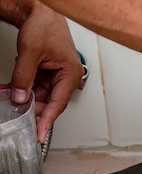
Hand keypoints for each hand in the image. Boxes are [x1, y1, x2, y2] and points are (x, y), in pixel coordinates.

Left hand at [10, 2, 82, 142]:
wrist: (41, 11)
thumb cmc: (46, 25)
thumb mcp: (31, 52)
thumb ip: (24, 76)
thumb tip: (20, 97)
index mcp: (70, 74)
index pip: (58, 104)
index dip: (47, 120)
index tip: (40, 133)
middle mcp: (65, 77)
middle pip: (48, 101)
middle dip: (32, 107)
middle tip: (17, 112)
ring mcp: (55, 75)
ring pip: (40, 95)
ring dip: (26, 97)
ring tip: (12, 97)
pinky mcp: (46, 72)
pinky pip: (35, 86)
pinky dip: (24, 89)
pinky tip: (14, 90)